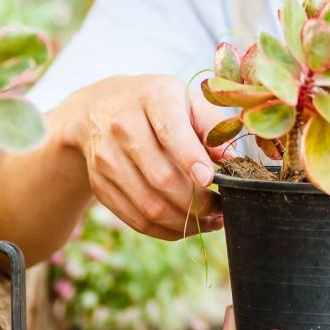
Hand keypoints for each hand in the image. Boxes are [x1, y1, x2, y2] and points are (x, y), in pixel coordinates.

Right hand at [57, 73, 225, 239]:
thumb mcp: (186, 99)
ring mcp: (107, 158)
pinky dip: (165, 231)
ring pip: (149, 206)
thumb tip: (230, 159)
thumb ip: (212, 125)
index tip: (211, 180)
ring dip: (185, 222)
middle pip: (161, 177)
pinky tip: (186, 226)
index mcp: (152, 98)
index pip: (170, 131)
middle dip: (198, 202)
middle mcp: (123, 126)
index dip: (191, 159)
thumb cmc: (156, 104)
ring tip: (210, 220)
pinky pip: (135, 220)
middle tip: (222, 208)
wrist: (99, 108)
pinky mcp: (99, 184)